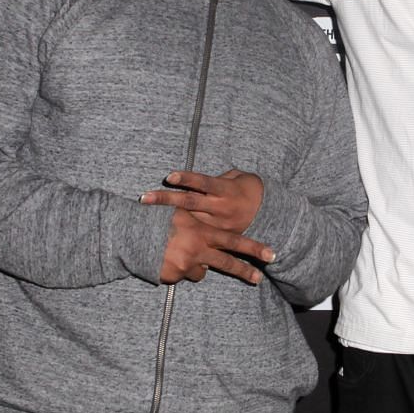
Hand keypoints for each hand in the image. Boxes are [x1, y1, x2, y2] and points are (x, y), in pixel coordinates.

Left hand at [140, 169, 263, 232]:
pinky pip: (196, 232)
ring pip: (189, 219)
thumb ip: (215, 179)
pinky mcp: (217, 235)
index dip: (186, 179)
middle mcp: (219, 207)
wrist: (269, 214)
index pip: (202, 183)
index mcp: (225, 190)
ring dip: (167, 217)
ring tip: (146, 214)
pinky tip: (160, 232)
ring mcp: (217, 223)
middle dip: (166, 199)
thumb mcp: (236, 178)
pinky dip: (180, 230)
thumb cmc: (250, 189)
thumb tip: (194, 180)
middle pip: (189, 201)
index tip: (169, 177)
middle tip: (144, 197)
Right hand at [157, 208, 273, 284]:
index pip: (234, 240)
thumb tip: (206, 223)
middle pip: (227, 263)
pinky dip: (175, 270)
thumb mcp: (178, 212)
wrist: (130, 232)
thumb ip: (195, 216)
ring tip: (176, 255)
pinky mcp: (174, 275)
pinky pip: (181, 276)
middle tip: (258, 279)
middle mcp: (198, 248)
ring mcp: (187, 264)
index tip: (271, 254)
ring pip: (200, 272)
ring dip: (193, 266)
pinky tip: (164, 259)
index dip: (253, 248)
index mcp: (203, 230)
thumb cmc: (154, 219)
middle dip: (245, 271)